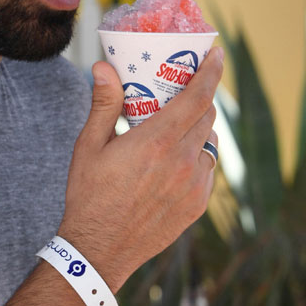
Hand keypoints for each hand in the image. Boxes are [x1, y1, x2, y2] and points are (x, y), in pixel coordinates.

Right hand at [60, 45, 222, 288]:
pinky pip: (207, 171)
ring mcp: (193, 186)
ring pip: (210, 144)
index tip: (217, 54)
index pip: (197, 96)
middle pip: (206, 116)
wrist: (98, 250)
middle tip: (183, 91)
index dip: (211, 71)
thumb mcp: (89, 146)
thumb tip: (104, 67)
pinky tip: (175, 162)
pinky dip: (197, 159)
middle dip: (199, 98)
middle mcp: (182, 162)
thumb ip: (104, 105)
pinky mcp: (197, 206)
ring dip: (199, 130)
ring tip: (178, 128)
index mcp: (157, 142)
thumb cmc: (89, 196)